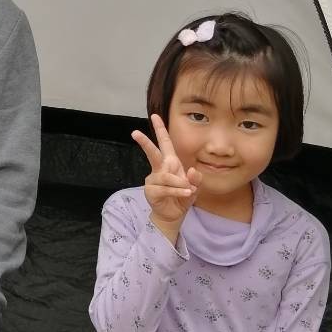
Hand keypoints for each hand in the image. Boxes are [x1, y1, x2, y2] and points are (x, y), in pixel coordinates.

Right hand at [132, 114, 201, 241]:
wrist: (174, 215)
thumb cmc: (182, 197)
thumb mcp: (194, 187)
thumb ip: (196, 179)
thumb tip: (192, 170)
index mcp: (170, 163)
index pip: (165, 143)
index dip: (160, 129)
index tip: (155, 115)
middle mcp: (160, 169)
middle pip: (152, 153)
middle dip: (144, 143)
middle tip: (134, 133)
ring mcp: (153, 180)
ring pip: (165, 176)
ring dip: (179, 183)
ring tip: (188, 190)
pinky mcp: (151, 191)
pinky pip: (165, 189)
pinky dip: (178, 191)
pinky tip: (186, 194)